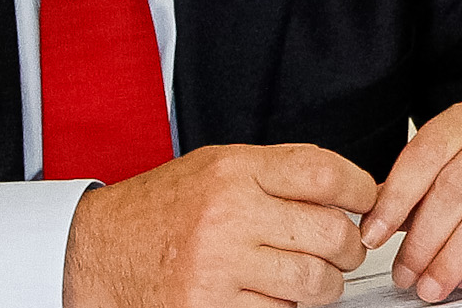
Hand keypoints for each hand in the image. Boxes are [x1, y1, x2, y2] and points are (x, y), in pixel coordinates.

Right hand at [61, 141, 375, 307]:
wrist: (94, 252)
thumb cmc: (158, 209)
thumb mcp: (215, 168)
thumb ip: (276, 174)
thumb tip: (346, 191)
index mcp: (233, 170)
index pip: (324, 173)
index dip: (361, 189)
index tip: (367, 200)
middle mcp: (228, 215)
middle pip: (330, 232)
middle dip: (350, 246)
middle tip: (345, 250)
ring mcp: (218, 267)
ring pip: (313, 282)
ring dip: (327, 285)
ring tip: (317, 279)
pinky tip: (278, 298)